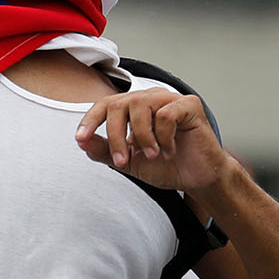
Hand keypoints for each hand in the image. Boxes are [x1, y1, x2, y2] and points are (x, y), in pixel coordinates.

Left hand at [74, 89, 232, 193]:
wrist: (197, 179)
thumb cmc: (166, 166)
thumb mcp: (129, 162)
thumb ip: (105, 151)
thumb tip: (81, 142)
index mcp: (134, 109)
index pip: (105, 105)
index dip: (90, 120)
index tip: (80, 139)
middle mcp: (150, 98)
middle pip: (119, 104)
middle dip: (115, 135)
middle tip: (122, 160)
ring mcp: (170, 98)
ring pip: (140, 104)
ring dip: (142, 136)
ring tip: (153, 155)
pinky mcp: (189, 104)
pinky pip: (166, 113)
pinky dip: (164, 136)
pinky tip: (171, 149)